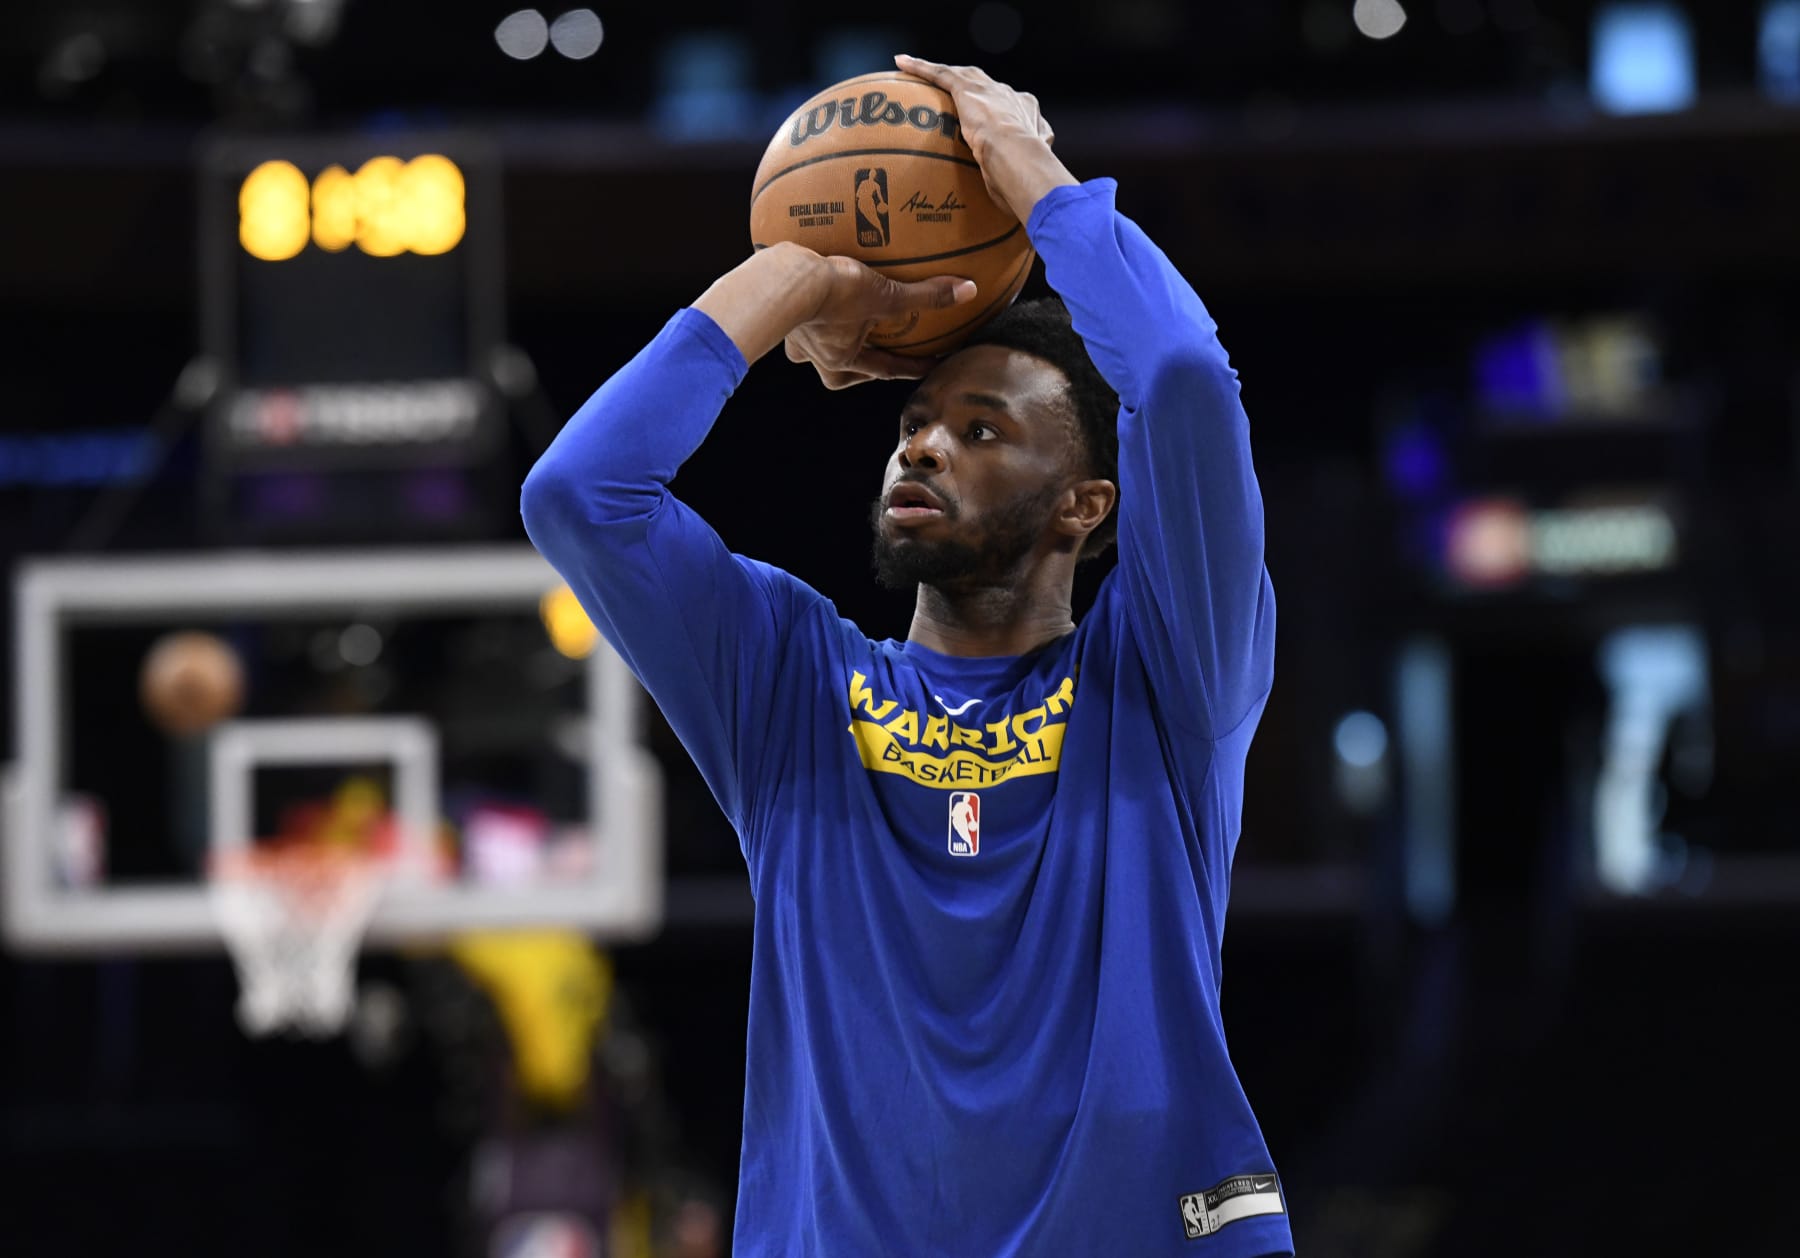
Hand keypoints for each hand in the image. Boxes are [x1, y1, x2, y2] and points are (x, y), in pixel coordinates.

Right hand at [784, 252, 975, 390]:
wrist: (784, 278)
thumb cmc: (833, 293)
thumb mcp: (886, 295)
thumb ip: (926, 296)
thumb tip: (967, 292)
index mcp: (844, 363)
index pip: (888, 369)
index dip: (913, 366)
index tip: (932, 363)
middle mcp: (818, 359)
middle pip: (847, 371)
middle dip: (864, 364)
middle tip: (881, 352)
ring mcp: (797, 340)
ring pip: (821, 350)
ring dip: (835, 341)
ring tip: (847, 325)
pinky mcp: (784, 316)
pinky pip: (805, 321)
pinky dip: (815, 315)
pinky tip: (821, 299)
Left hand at [894, 55, 1073, 222]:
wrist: (1020, 157)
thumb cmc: (1026, 179)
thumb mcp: (1023, 181)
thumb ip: (1012, 186)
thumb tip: (1008, 209)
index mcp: (1028, 116)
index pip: (1009, 108)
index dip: (998, 112)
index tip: (988, 121)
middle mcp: (1010, 97)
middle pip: (985, 86)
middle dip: (970, 86)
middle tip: (954, 92)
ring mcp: (989, 91)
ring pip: (961, 75)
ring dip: (939, 72)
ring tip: (917, 69)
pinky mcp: (968, 90)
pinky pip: (940, 75)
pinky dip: (920, 68)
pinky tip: (901, 63)